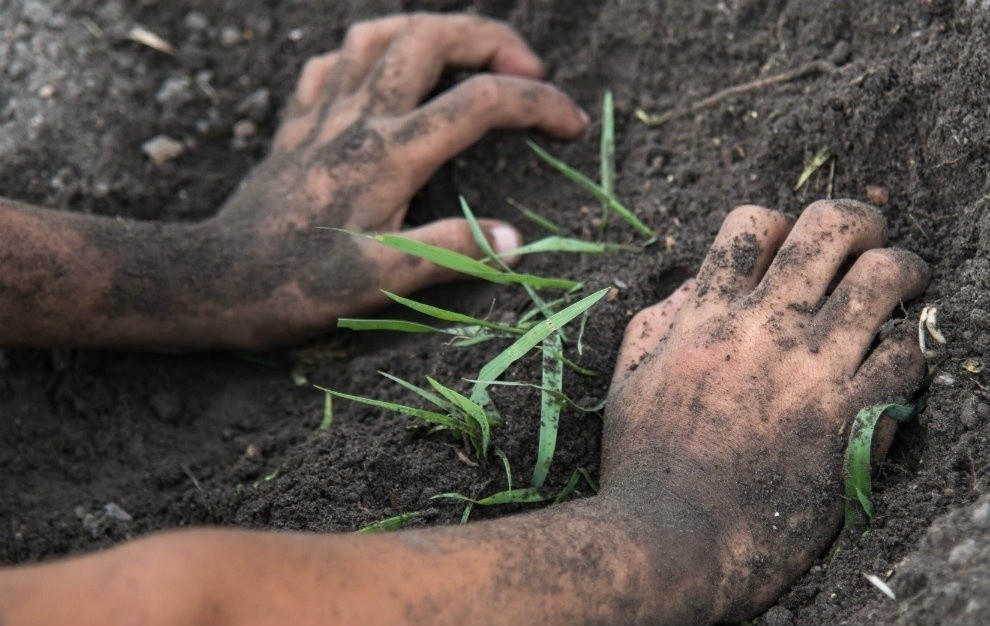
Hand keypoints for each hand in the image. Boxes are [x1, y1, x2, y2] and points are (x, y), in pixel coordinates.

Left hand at [214, 13, 587, 345]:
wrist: (213, 281)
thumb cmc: (296, 287)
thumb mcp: (381, 281)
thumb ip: (451, 254)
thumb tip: (516, 242)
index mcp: (389, 155)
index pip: (480, 102)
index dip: (537, 104)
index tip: (572, 125)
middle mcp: (358, 119)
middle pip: (429, 37)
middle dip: (489, 38)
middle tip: (526, 70)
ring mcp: (321, 115)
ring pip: (376, 34)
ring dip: (427, 31)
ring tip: (461, 58)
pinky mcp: (294, 126)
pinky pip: (330, 63)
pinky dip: (366, 55)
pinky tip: (380, 78)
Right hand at [602, 200, 928, 619]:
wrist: (675, 540)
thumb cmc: (644, 465)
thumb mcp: (628, 381)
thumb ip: (656, 322)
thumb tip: (697, 286)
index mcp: (706, 315)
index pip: (756, 223)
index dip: (782, 224)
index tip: (791, 252)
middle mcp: (764, 329)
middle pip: (834, 226)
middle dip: (860, 223)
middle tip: (866, 245)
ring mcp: (812, 371)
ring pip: (887, 277)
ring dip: (902, 272)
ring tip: (903, 287)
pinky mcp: (850, 419)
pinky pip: (907, 357)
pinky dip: (908, 353)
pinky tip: (893, 366)